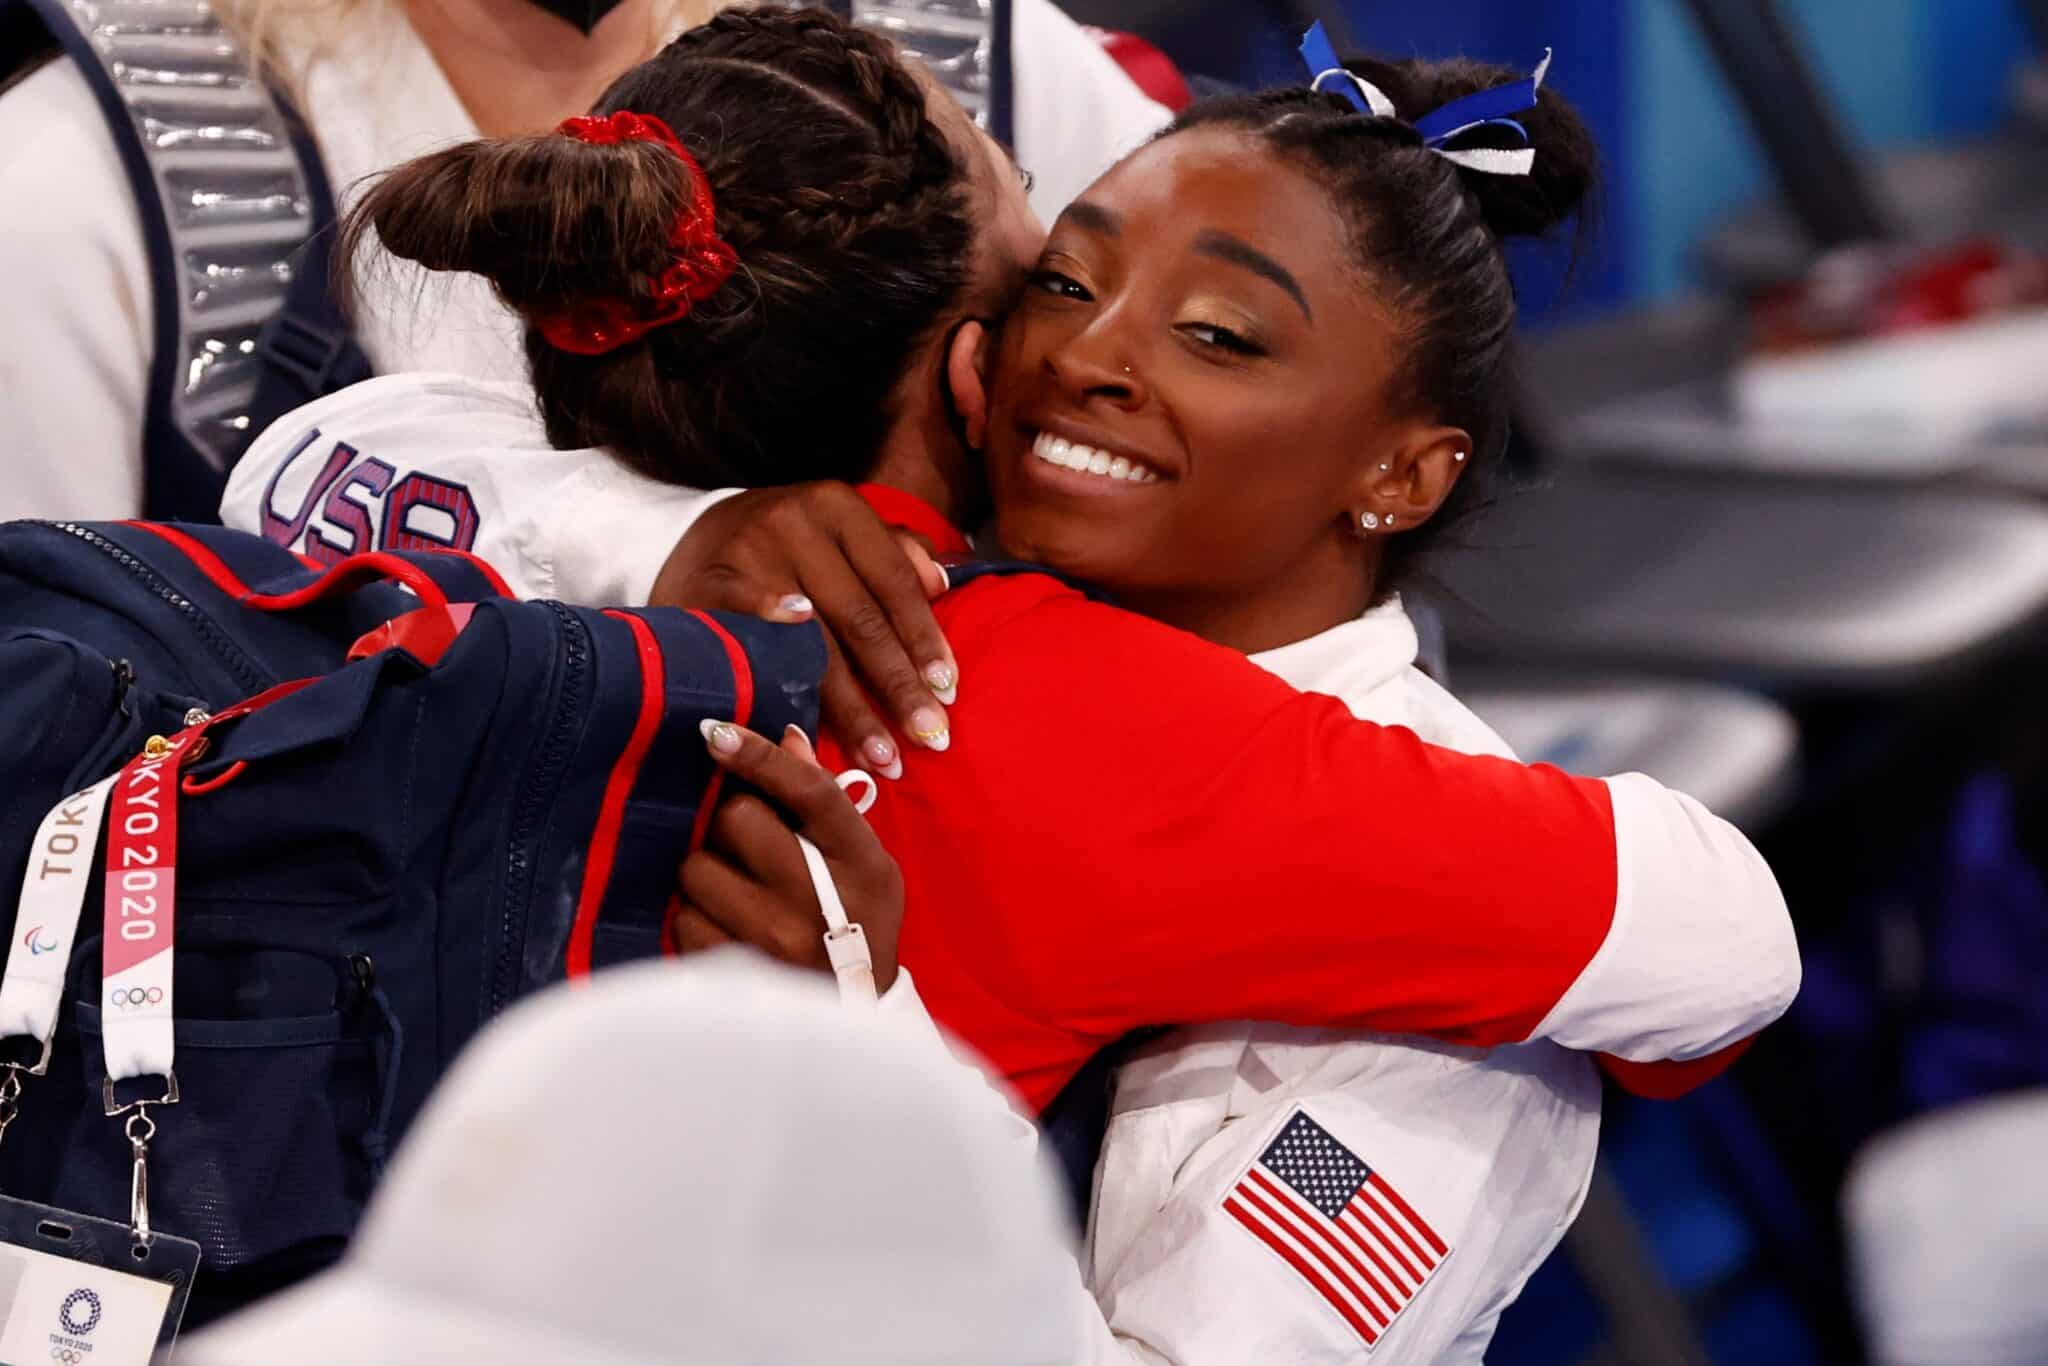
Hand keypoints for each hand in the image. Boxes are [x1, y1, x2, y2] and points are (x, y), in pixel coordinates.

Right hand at [651, 483, 956, 777]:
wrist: (696, 533)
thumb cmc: (791, 545)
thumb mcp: (842, 533)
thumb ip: (895, 555)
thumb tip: (941, 585)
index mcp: (839, 507)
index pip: (894, 582)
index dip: (924, 640)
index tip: (948, 692)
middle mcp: (796, 522)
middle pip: (860, 618)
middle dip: (897, 686)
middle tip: (928, 738)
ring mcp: (750, 553)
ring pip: (813, 642)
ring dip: (850, 707)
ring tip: (881, 755)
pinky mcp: (710, 584)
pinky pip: (752, 639)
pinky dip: (779, 668)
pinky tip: (801, 709)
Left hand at [673, 721, 903, 992]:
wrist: (853, 1014)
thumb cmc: (859, 920)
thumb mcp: (864, 860)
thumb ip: (823, 800)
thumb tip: (784, 736)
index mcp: (859, 860)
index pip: (807, 789)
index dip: (758, 755)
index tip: (715, 732)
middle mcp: (817, 898)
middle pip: (737, 819)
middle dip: (728, 821)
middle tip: (742, 840)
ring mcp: (773, 939)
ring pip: (697, 868)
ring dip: (706, 869)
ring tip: (733, 887)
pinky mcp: (734, 973)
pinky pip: (683, 918)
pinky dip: (695, 914)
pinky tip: (722, 922)